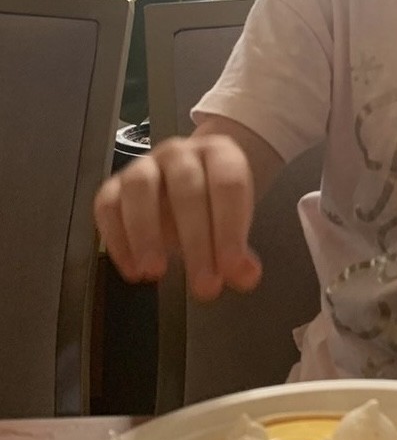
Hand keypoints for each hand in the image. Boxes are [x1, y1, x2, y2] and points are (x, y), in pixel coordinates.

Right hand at [93, 134, 261, 301]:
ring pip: (140, 188)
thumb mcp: (234, 225)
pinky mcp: (115, 185)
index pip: (228, 184)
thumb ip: (239, 252)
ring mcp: (144, 165)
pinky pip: (108, 205)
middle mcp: (180, 153)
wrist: (192, 178)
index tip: (231, 268)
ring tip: (155, 273)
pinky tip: (133, 270)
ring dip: (146, 233)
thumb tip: (246, 276)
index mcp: (220, 154)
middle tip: (203, 286)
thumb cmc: (215, 204)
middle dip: (196, 241)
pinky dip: (117, 239)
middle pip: (187, 189)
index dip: (231, 228)